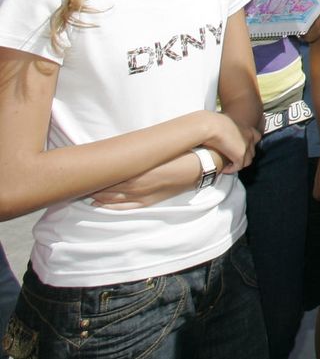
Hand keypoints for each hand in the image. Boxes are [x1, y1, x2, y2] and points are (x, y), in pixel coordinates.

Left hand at [89, 153, 203, 208]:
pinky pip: (123, 207)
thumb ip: (140, 152)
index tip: (81, 167)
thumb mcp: (161, 150)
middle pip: (105, 186)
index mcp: (138, 170)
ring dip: (96, 194)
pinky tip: (98, 204)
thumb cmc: (183, 154)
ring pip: (110, 198)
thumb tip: (118, 151)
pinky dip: (108, 206)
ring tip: (84, 189)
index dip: (93, 172)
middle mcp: (136, 185)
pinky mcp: (148, 202)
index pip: (108, 172)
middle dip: (91, 184)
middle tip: (77, 180)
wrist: (202, 167)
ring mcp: (141, 196)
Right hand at [204, 111, 258, 172]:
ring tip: (228, 165)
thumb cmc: (213, 122)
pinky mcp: (240, 156)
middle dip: (244, 156)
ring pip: (247, 161)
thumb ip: (231, 128)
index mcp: (248, 128)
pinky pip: (238, 167)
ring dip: (238, 164)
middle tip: (232, 158)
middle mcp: (250, 137)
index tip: (239, 147)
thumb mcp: (227, 122)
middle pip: (252, 152)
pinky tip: (223, 168)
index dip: (249, 144)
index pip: (257, 137)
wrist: (211, 126)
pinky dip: (231, 169)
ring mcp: (246, 147)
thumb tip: (224, 130)